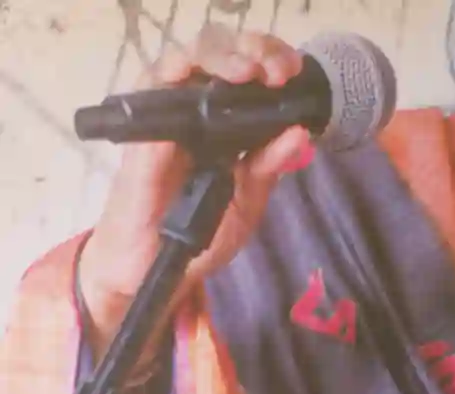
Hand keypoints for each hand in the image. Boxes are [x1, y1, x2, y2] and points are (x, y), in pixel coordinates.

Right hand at [78, 26, 311, 349]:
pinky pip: (148, 94)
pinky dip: (170, 78)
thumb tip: (301, 132)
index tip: (292, 73)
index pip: (244, 68)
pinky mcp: (138, 135)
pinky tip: (192, 75)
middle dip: (251, 50)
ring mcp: (163, 118)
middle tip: (277, 70)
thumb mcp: (246, 203)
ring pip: (182, 60)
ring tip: (246, 72)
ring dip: (215, 57)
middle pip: (216, 53)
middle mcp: (192, 110)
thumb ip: (269, 168)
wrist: (154, 267)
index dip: (268, 57)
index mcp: (222, 121)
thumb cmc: (197, 233)